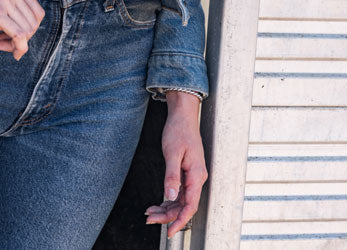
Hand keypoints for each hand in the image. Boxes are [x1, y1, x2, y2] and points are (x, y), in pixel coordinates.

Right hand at [0, 0, 44, 60]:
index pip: (38, 13)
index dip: (29, 29)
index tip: (15, 36)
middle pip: (34, 24)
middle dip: (23, 38)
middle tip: (6, 43)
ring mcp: (5, 1)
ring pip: (27, 31)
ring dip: (16, 44)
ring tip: (2, 44)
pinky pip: (19, 36)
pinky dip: (16, 48)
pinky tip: (0, 47)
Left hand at [145, 91, 207, 237]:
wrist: (183, 115)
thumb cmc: (179, 130)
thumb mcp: (172, 153)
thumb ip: (171, 176)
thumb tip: (169, 196)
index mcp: (196, 175)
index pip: (190, 205)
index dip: (180, 220)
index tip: (170, 231)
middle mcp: (196, 178)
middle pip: (184, 206)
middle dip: (167, 216)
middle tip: (150, 219)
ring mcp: (192, 176)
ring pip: (180, 200)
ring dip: (166, 209)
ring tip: (150, 213)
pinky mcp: (186, 173)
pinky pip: (178, 192)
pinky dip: (167, 199)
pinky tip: (157, 203)